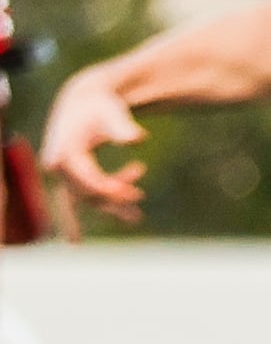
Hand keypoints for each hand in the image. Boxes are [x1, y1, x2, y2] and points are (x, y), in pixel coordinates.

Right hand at [40, 68, 147, 227]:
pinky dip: (70, 221)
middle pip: (86, 192)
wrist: (84, 100)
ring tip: (136, 218)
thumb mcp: (111, 112)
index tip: (134, 194)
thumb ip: (122, 126)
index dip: (110, 189)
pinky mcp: (69, 176)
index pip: (88, 179)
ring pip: (83, 199)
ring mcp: (63, 172)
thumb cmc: (100, 106)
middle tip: (138, 197)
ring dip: (107, 208)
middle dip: (113, 199)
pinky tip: (73, 243)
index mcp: (66, 150)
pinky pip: (69, 201)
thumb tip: (138, 138)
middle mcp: (59, 164)